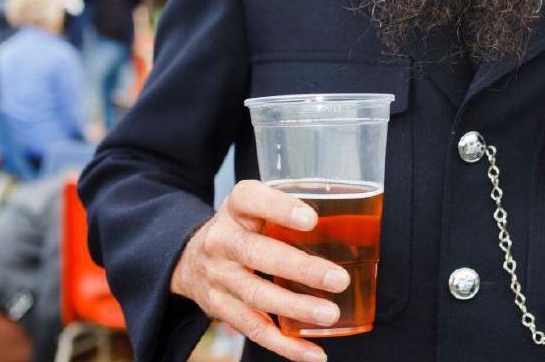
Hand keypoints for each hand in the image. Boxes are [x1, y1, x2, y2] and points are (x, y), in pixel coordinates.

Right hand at [171, 180, 348, 361]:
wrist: (189, 259)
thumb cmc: (243, 228)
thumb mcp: (256, 207)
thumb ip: (291, 211)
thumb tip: (355, 224)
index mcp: (235, 208)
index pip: (250, 199)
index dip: (279, 208)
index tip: (311, 220)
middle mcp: (221, 241)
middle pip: (256, 254)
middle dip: (300, 268)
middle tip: (339, 280)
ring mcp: (218, 277)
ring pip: (256, 295)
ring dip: (295, 308)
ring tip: (329, 314)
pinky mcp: (220, 309)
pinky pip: (254, 330)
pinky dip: (285, 345)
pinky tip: (313, 352)